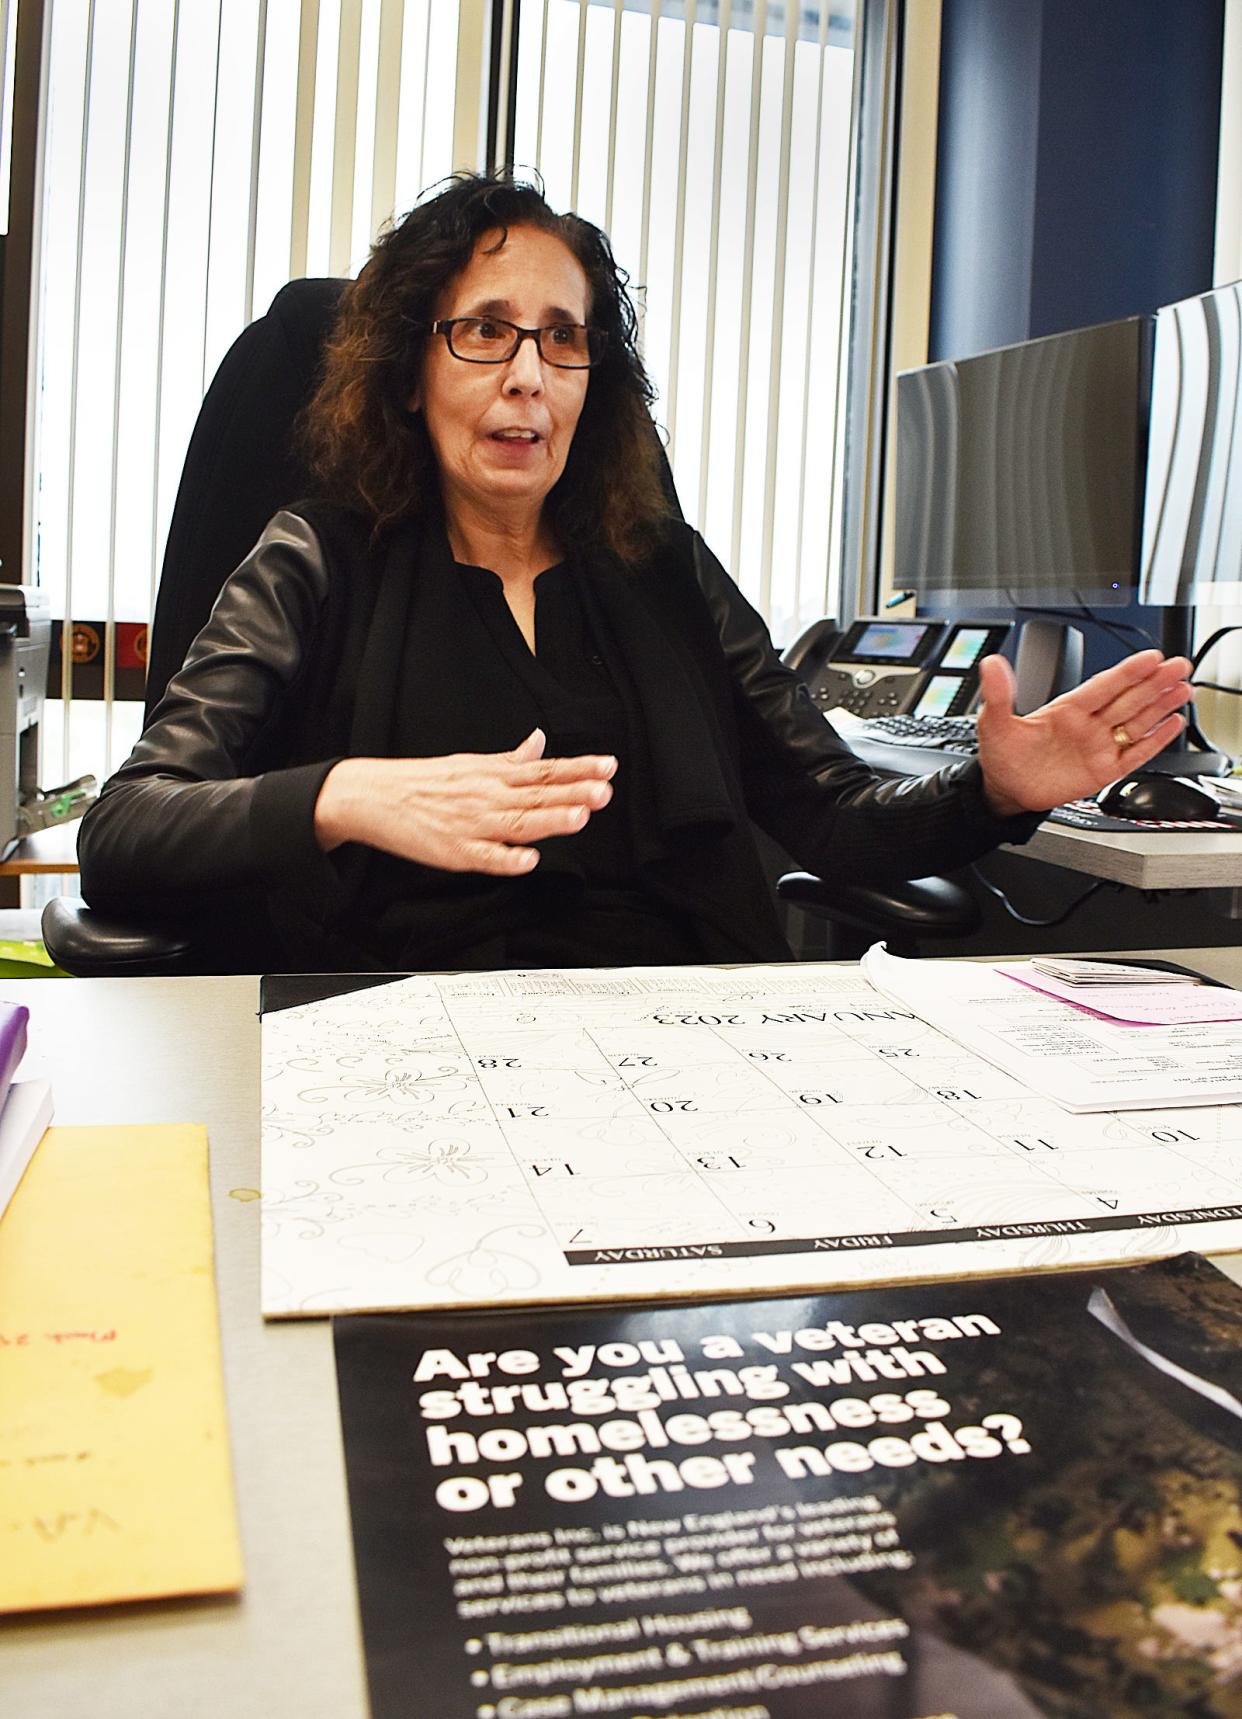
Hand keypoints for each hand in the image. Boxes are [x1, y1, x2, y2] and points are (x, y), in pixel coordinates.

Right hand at [313, 728, 615, 873]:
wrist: (375, 796)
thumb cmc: (424, 782)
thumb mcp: (471, 762)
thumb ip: (511, 760)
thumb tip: (539, 742)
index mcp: (494, 775)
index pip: (545, 770)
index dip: (578, 768)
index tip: (608, 766)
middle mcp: (489, 797)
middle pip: (537, 794)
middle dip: (573, 792)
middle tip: (603, 790)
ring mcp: (473, 825)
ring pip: (518, 823)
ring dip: (549, 820)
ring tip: (579, 817)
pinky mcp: (456, 852)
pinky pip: (486, 858)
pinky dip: (506, 859)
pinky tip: (529, 860)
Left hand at [974, 650, 1193, 815]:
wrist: (1005, 789)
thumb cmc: (1002, 754)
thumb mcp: (994, 722)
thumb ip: (999, 694)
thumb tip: (992, 664)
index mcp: (1067, 709)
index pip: (1103, 686)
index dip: (1127, 672)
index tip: (1150, 658)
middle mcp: (1088, 724)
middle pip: (1128, 700)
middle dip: (1154, 683)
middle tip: (1179, 666)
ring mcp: (1098, 746)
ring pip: (1137, 722)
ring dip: (1161, 706)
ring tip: (1184, 690)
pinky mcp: (1104, 770)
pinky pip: (1135, 753)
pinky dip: (1155, 740)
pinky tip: (1172, 724)